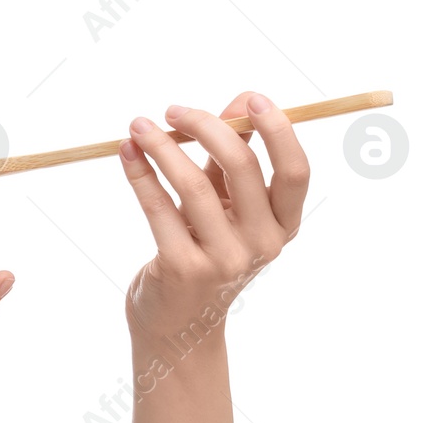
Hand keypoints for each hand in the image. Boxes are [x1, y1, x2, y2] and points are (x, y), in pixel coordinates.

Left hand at [118, 91, 307, 343]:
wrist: (176, 324)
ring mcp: (224, 260)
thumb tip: (241, 102)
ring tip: (138, 126)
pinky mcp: (183, 268)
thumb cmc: (203, 251)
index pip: (295, 171)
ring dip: (161, 146)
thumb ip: (233, 158)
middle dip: (206, 126)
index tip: (251, 98)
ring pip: (193, 184)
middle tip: (173, 110)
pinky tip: (127, 154)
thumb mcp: (227, 207)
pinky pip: (158, 208)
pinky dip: (141, 174)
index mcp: (283, 226)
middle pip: (242, 167)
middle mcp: (262, 245)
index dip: (278, 130)